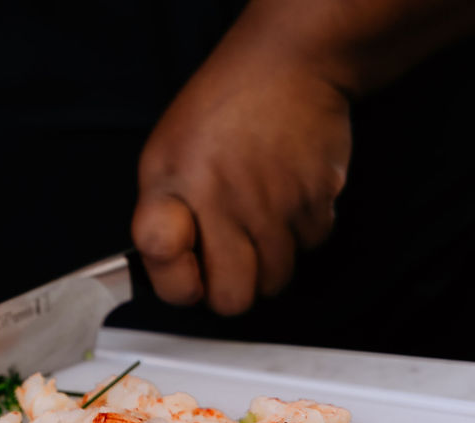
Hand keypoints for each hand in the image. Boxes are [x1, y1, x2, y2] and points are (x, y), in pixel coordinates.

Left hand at [131, 36, 351, 314]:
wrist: (286, 66)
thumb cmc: (217, 114)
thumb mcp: (161, 162)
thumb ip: (158, 222)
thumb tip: (172, 275)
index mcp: (176, 191)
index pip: (174, 281)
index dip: (179, 286)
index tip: (186, 273)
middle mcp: (225, 203)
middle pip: (234, 301)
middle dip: (229, 287)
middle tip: (225, 255)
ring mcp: (277, 204)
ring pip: (276, 280)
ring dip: (266, 261)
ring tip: (255, 219)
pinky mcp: (319, 199)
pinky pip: (310, 246)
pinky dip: (299, 233)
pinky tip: (284, 199)